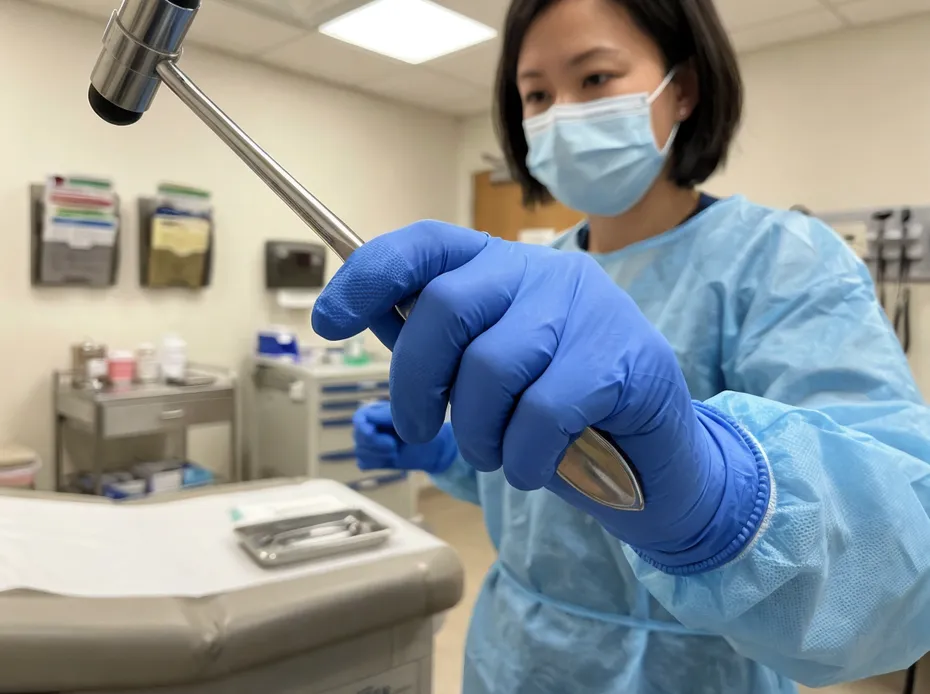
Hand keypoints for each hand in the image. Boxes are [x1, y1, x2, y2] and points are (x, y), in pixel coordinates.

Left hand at [316, 222, 763, 571]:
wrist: (653, 458)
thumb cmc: (558, 414)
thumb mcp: (488, 375)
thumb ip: (439, 346)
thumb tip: (373, 319)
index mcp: (500, 268)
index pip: (424, 245)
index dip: (368, 277)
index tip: (328, 320)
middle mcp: (542, 273)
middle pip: (445, 307)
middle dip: (415, 383)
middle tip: (420, 427)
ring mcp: (586, 308)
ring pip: (492, 367)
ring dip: (477, 432)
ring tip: (494, 453)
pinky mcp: (623, 355)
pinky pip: (542, 412)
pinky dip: (525, 457)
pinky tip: (536, 466)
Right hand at [353, 401, 457, 473]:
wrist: (430, 447)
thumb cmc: (420, 428)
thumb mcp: (405, 419)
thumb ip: (384, 416)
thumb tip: (364, 418)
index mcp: (374, 410)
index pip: (359, 419)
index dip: (366, 429)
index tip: (380, 436)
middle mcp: (367, 425)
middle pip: (358, 437)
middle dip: (377, 444)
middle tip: (394, 445)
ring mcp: (366, 442)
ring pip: (360, 452)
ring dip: (380, 455)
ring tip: (396, 450)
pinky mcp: (369, 457)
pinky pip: (363, 463)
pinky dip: (377, 463)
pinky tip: (391, 458)